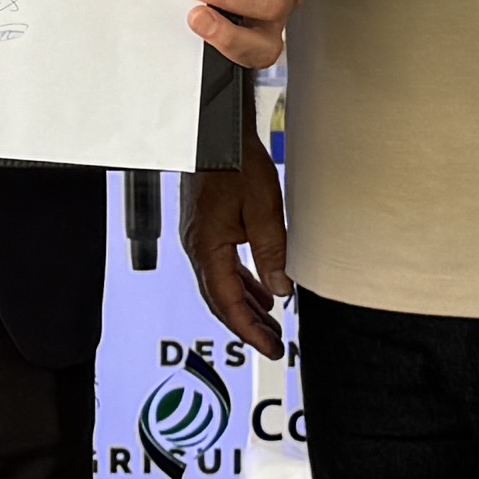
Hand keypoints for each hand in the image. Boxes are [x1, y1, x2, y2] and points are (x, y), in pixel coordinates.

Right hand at [185, 157, 292, 353]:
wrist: (216, 131)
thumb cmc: (234, 162)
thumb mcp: (263, 208)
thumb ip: (272, 251)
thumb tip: (280, 289)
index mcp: (207, 247)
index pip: (226, 302)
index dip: (249, 329)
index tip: (269, 347)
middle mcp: (198, 246)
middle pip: (221, 299)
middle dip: (248, 325)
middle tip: (273, 344)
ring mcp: (200, 238)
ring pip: (222, 284)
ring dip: (246, 306)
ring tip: (270, 324)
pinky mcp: (208, 228)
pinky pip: (223, 266)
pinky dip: (242, 284)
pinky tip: (259, 290)